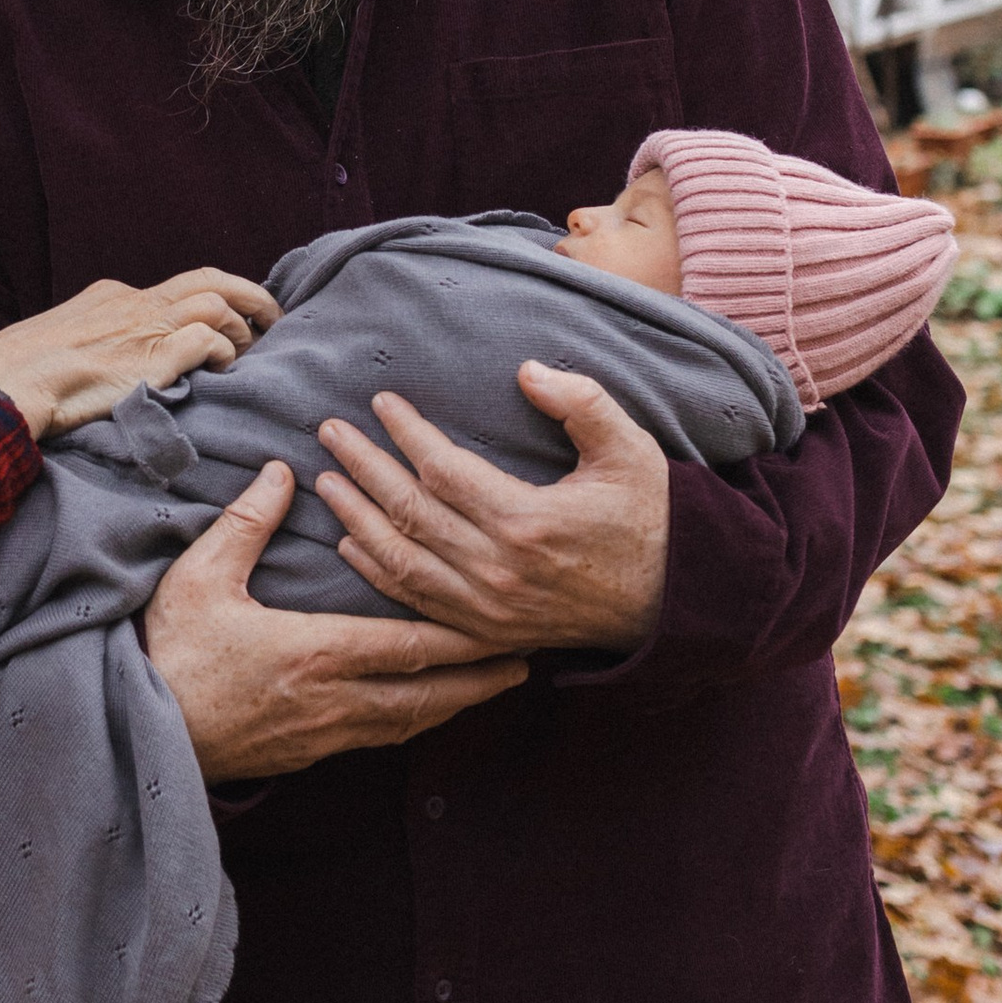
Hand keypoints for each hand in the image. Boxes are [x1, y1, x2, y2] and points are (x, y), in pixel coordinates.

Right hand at [0, 267, 278, 441]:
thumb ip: (91, 345)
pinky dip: (224, 351)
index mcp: (113, 296)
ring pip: (216, 303)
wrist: (5, 383)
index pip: (176, 286)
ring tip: (255, 349)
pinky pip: (208, 341)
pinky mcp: (152, 356)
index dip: (210, 300)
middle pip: (209, 279)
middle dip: (249, 294)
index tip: (228, 317)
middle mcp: (134, 302)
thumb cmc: (20, 374)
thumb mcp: (59, 343)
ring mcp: (144, 326)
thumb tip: (102, 362)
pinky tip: (226, 370)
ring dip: (243, 324)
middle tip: (272, 316)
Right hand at [144, 460, 527, 783]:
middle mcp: (334, 699)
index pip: (412, 644)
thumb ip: (248, 521)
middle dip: (480, 680)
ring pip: (408, 723)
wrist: (136, 731)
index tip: (506, 625)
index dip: (465, 637)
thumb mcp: (201, 575)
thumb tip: (283, 473)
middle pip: (428, 694)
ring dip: (454, 704)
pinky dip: (413, 723)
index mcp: (317, 651)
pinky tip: (423, 712)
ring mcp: (323, 733)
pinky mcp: (306, 755)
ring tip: (491, 686)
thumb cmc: (167, 650)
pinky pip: (378, 739)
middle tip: (526, 662)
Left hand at [313, 361, 669, 657]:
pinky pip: (416, 603)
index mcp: (527, 522)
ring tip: (326, 480)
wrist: (675, 600)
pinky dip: (376, 573)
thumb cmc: (649, 516)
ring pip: (400, 562)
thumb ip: (581, 402)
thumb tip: (526, 370)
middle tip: (329, 430)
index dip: (407, 434)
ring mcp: (488, 608)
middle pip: (408, 513)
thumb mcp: (629, 449)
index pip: (443, 471)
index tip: (382, 402)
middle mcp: (498, 571)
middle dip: (362, 467)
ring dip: (356, 518)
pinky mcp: (488, 631)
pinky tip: (350, 543)